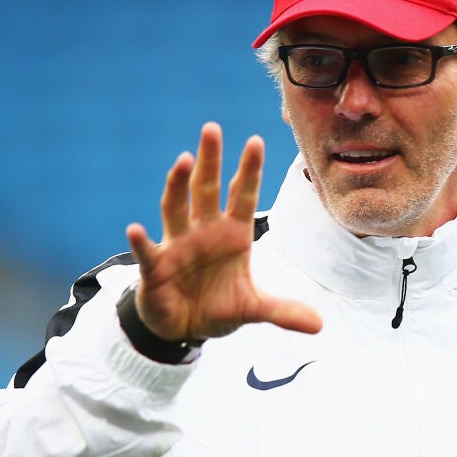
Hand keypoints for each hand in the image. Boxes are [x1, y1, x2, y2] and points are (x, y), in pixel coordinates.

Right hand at [125, 123, 322, 341]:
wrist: (185, 328)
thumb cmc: (219, 306)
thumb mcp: (254, 309)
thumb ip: (283, 311)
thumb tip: (319, 326)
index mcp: (232, 234)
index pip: (243, 195)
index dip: (249, 170)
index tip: (255, 140)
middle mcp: (203, 232)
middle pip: (206, 189)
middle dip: (210, 160)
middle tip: (212, 128)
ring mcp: (177, 246)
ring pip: (175, 208)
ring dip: (177, 185)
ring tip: (182, 160)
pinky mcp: (156, 268)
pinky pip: (148, 252)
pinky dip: (142, 241)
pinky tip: (137, 228)